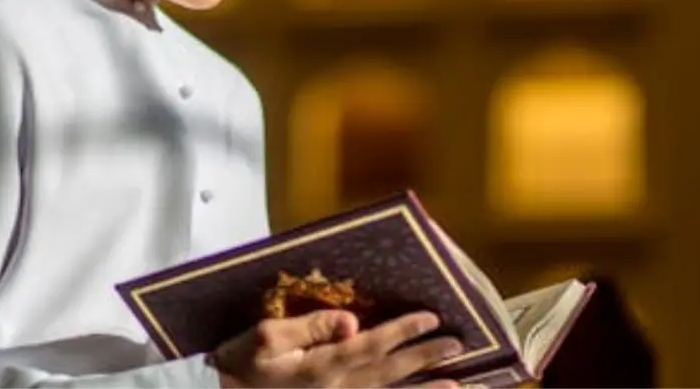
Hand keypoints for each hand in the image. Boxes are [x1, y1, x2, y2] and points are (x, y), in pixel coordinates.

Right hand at [210, 309, 462, 387]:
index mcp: (323, 366)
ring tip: (457, 385)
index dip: (404, 331)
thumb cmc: (240, 365)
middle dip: (425, 358)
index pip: (373, 345)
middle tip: (459, 345)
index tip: (432, 318)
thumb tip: (352, 321)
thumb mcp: (265, 338)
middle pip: (390, 373)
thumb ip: (309, 327)